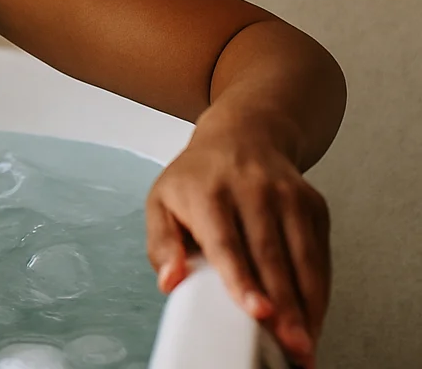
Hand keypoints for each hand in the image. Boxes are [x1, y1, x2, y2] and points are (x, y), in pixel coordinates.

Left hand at [145, 125, 330, 366]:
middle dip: (284, 307)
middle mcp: (252, 190)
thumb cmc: (197, 180)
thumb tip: (169, 281)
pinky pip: (321, 254)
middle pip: (271, 256)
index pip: (226, 243)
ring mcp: (288, 196)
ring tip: (305, 343)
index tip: (258, 312)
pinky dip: (320, 289)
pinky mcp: (314, 205)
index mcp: (208, 193)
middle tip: (291, 345)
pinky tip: (314, 316)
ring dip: (308, 305)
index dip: (243, 280)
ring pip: (303, 258)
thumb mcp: (162, 202)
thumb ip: (161, 245)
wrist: (241, 137)